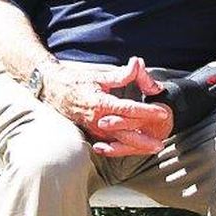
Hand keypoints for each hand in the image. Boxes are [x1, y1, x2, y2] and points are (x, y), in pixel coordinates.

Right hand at [42, 57, 172, 156]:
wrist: (53, 91)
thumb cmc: (77, 82)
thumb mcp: (99, 76)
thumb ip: (121, 74)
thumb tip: (138, 63)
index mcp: (101, 104)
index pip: (129, 110)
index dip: (147, 112)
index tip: (163, 113)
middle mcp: (98, 120)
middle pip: (125, 133)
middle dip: (144, 140)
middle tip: (160, 143)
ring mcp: (94, 129)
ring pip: (118, 142)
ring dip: (135, 147)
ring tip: (150, 149)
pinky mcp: (92, 133)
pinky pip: (109, 144)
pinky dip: (121, 149)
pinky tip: (132, 152)